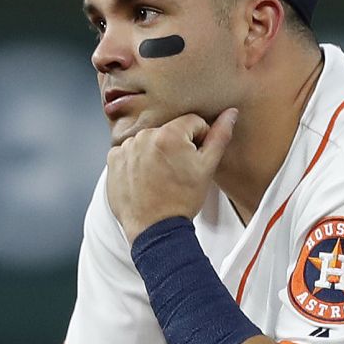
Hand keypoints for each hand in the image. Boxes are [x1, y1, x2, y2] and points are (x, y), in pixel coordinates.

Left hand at [106, 108, 238, 241]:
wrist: (156, 229)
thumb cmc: (182, 201)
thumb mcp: (207, 168)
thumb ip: (219, 136)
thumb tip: (230, 114)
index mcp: (169, 134)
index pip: (192, 122)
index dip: (199, 140)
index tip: (194, 160)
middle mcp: (144, 136)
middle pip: (169, 131)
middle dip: (176, 147)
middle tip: (178, 172)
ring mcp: (126, 147)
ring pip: (149, 141)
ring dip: (155, 153)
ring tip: (161, 177)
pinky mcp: (113, 160)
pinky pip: (130, 152)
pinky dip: (137, 162)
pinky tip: (145, 178)